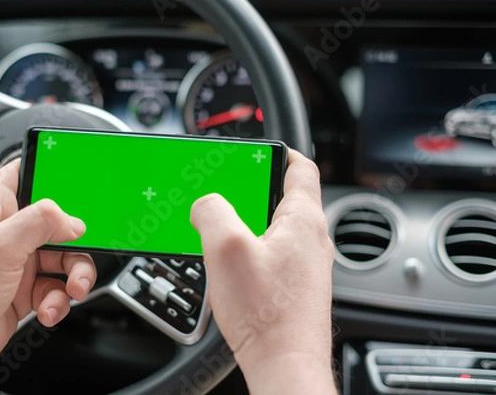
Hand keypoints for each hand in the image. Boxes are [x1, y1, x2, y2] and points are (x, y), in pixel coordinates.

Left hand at [0, 160, 95, 389]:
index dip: (52, 173)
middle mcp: (6, 234)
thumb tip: (72, 220)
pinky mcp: (25, 292)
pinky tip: (49, 310)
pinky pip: (57, 289)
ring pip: (64, 259)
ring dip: (75, 275)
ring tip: (72, 290)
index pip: (24, 174)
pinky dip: (60, 301)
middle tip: (83, 250)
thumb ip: (39, 223)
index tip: (80, 185)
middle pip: (57, 223)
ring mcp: (17, 264)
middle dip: (76, 241)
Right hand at [191, 150, 335, 393]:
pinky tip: (231, 266)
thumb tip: (205, 204)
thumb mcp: (226, 250)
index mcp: (303, 220)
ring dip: (249, 223)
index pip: (301, 167)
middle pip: (284, 196)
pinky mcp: (294, 286)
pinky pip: (273, 254)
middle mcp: (312, 240)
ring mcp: (305, 265)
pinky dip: (252, 249)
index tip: (256, 152)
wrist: (284, 365)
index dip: (278, 152)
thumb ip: (212, 213)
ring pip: (275, 227)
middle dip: (252, 191)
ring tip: (221, 232)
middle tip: (225, 194)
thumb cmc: (267, 316)